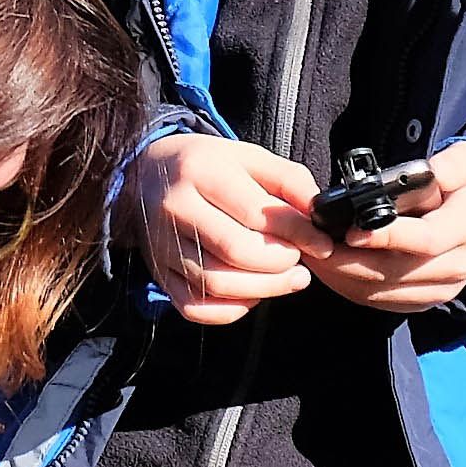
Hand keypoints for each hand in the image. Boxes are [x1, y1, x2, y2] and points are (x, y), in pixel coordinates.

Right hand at [121, 134, 321, 327]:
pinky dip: (230, 310)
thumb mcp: (248, 156)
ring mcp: (161, 246)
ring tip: (287, 279)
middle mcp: (174, 209)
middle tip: (300, 263)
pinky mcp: (158, 274)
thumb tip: (318, 211)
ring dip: (263, 290)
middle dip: (280, 265)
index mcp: (200, 172)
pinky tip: (251, 294)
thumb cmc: (205, 166)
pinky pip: (195, 307)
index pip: (256, 214)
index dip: (297, 234)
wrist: (144, 175)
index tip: (321, 244)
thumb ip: (288, 179)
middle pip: (236, 252)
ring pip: (216, 284)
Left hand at [306, 140, 465, 313]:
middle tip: (313, 244)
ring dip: (341, 276)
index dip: (388, 238)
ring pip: (381, 292)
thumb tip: (427, 172)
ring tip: (311, 254)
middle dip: (348, 261)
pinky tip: (326, 268)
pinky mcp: (420, 301)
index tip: (353, 230)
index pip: (426, 241)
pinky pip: (379, 301)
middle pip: (395, 273)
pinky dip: (348, 287)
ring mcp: (438, 289)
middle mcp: (456, 266)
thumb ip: (450, 165)